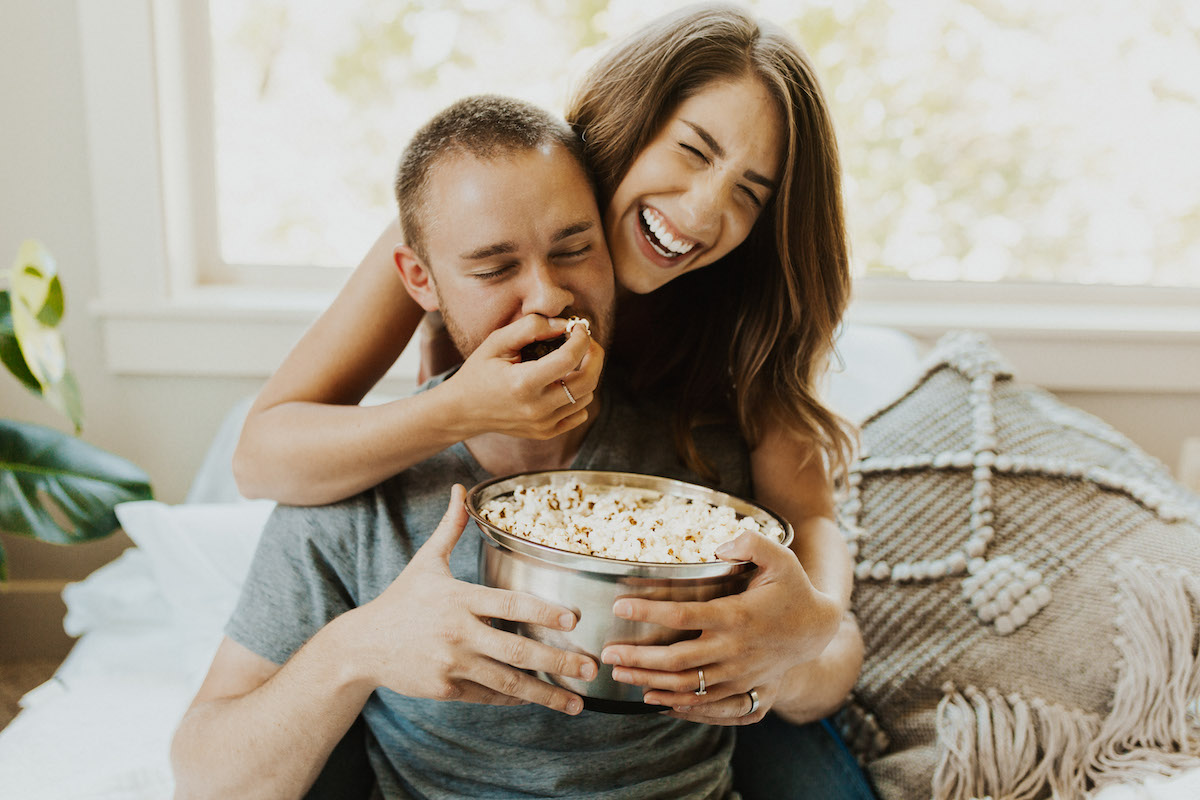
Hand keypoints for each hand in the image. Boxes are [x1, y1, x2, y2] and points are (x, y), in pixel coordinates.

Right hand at [350, 484, 597, 713]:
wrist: (362, 645)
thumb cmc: (401, 600)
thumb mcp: (425, 562)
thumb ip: (450, 529)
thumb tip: (461, 489)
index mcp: (458, 599)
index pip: (509, 604)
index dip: (543, 611)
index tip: (574, 619)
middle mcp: (457, 633)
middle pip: (517, 649)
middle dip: (558, 661)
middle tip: (592, 666)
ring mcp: (452, 664)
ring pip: (508, 682)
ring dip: (546, 694)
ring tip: (577, 704)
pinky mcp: (445, 689)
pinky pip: (488, 695)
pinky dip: (514, 698)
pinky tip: (537, 699)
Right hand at [441, 315, 602, 439]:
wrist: (462, 411)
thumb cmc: (479, 372)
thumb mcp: (497, 342)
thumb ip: (530, 327)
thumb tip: (564, 325)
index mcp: (522, 383)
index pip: (569, 358)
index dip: (581, 338)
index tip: (579, 327)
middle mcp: (536, 408)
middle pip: (588, 381)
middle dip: (595, 356)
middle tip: (586, 342)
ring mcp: (543, 424)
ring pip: (587, 397)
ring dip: (587, 374)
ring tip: (572, 360)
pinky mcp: (546, 433)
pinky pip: (579, 413)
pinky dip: (579, 396)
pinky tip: (564, 382)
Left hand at [599, 531, 841, 717]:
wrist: (816, 630)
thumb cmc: (792, 588)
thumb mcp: (781, 557)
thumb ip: (751, 543)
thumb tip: (719, 546)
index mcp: (736, 615)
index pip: (683, 615)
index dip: (648, 611)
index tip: (620, 606)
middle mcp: (733, 648)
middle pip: (676, 659)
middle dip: (638, 657)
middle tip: (607, 653)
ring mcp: (736, 672)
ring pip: (685, 684)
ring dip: (649, 680)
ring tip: (619, 673)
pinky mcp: (740, 687)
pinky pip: (703, 701)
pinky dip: (674, 701)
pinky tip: (649, 696)